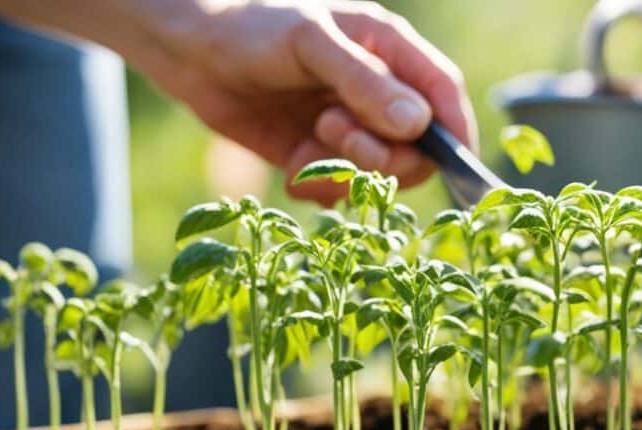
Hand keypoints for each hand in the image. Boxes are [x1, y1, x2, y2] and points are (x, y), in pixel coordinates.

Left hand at [127, 0, 476, 204]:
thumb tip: (418, 123)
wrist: (188, 53)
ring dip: (346, 170)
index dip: (453, 130)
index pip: (442, 93)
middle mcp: (376, 92)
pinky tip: (290, 163)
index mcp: (388, 50)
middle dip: (382, 154)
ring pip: (378, 175)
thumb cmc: (251, 28)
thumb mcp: (309, 44)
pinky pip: (338, 189)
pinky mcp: (316, 156)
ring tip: (308, 141)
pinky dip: (317, 186)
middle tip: (334, 132)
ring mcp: (348, 127)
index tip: (452, 161)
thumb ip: (363, 82)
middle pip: (417, 147)